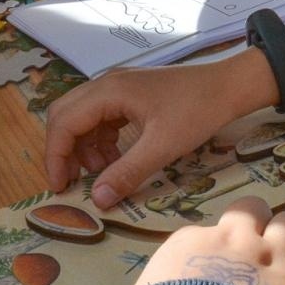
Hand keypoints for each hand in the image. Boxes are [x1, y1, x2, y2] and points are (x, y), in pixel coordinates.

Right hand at [44, 54, 273, 207]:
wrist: (229, 86)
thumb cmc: (197, 110)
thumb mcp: (162, 146)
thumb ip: (127, 172)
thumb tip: (96, 200)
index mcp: (109, 91)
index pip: (64, 122)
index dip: (55, 156)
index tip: (60, 188)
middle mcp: (107, 84)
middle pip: (66, 116)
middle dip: (63, 151)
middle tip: (71, 183)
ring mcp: (119, 87)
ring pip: (83, 118)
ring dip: (84, 147)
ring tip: (101, 174)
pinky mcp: (131, 95)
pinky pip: (102, 118)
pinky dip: (100, 141)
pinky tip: (116, 159)